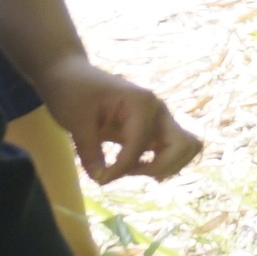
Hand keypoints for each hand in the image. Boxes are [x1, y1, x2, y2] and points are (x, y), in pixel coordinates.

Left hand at [44, 63, 202, 181]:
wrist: (71, 74)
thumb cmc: (72, 92)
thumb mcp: (76, 122)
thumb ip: (90, 153)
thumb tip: (101, 180)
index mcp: (141, 104)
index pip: (141, 145)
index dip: (122, 168)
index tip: (100, 180)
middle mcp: (158, 110)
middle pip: (183, 146)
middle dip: (159, 166)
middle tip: (129, 172)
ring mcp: (160, 118)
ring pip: (185, 148)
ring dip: (166, 165)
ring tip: (135, 170)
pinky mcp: (155, 126)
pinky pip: (173, 148)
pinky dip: (163, 161)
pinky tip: (137, 166)